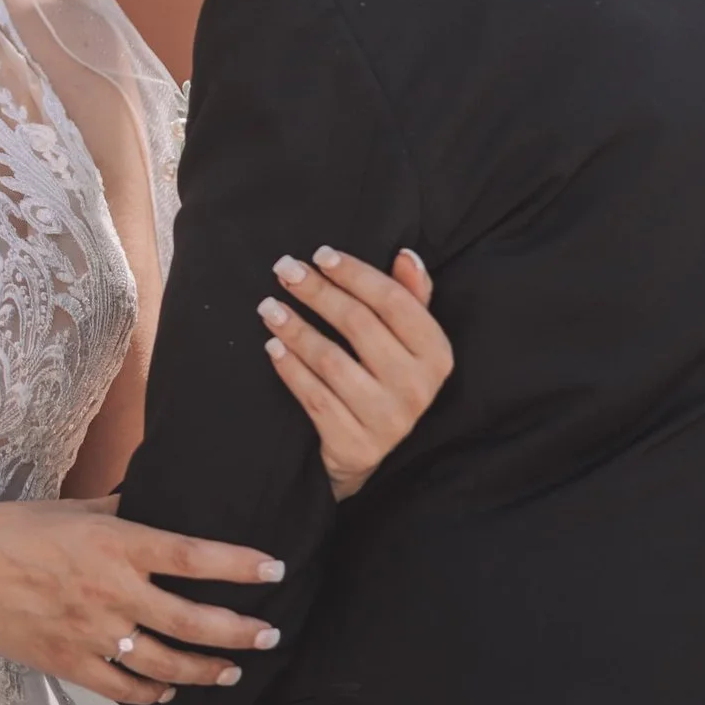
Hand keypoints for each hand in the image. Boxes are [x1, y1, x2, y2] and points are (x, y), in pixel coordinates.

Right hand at [0, 495, 287, 704]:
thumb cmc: (16, 528)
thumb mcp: (75, 509)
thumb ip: (120, 512)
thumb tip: (152, 501)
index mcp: (118, 545)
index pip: (194, 556)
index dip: (239, 564)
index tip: (274, 569)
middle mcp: (114, 592)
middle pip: (193, 621)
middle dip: (239, 631)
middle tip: (271, 635)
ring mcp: (94, 634)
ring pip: (166, 664)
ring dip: (205, 670)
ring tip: (231, 670)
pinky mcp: (72, 665)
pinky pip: (125, 688)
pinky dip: (154, 694)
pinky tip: (169, 692)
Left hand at [261, 246, 452, 499]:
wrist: (369, 450)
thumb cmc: (386, 376)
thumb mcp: (408, 339)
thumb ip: (411, 295)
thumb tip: (406, 255)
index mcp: (436, 354)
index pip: (394, 301)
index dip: (355, 273)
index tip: (320, 254)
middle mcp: (417, 388)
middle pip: (358, 325)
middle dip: (317, 292)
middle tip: (284, 270)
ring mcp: (387, 420)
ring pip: (331, 360)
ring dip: (295, 329)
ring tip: (269, 307)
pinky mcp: (356, 446)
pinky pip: (314, 397)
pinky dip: (290, 368)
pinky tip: (273, 347)